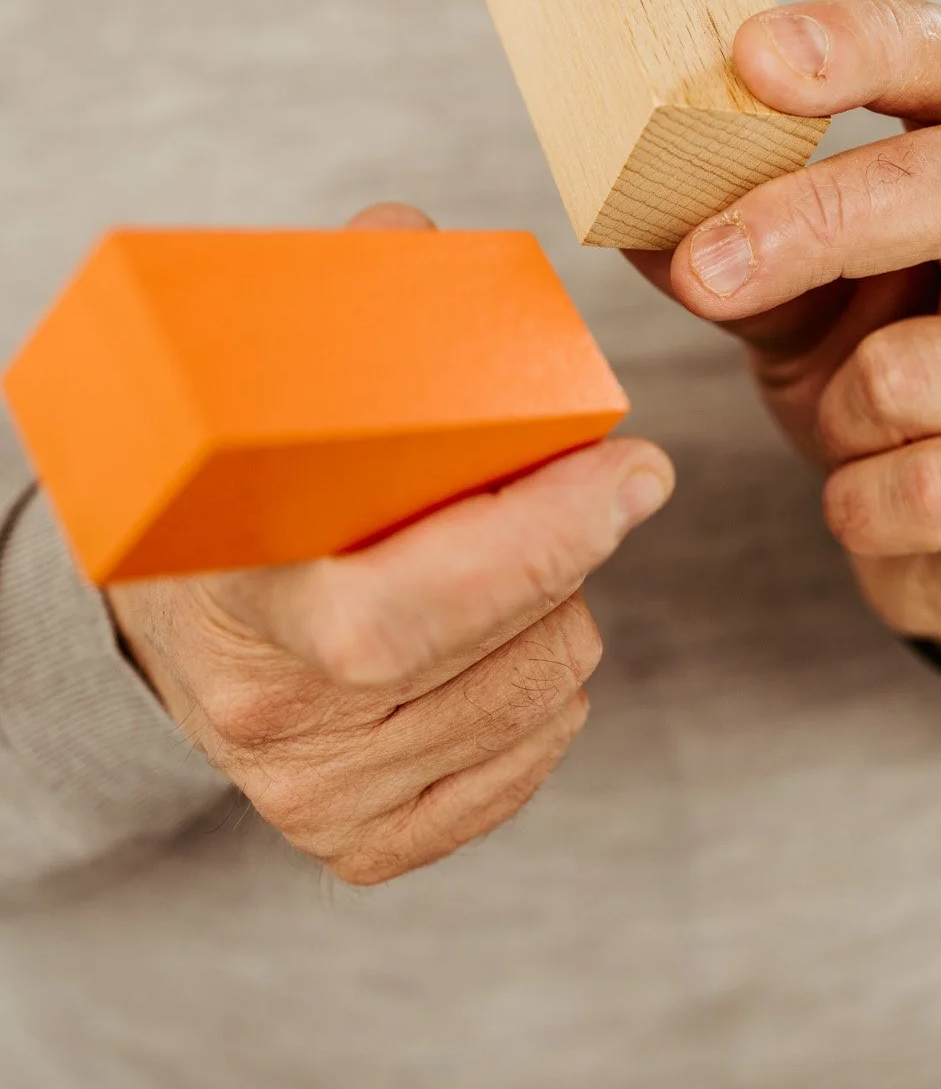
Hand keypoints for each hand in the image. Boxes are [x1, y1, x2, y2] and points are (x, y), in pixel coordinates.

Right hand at [107, 205, 673, 883]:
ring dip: (558, 619)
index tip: (636, 470)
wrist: (156, 634)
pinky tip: (493, 648)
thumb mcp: (249, 401)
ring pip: (547, 697)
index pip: (412, 608)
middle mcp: (279, 722)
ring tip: (495, 569)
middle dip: (569, 553)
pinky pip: (527, 766)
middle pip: (514, 645)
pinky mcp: (363, 844)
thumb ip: (336, 319)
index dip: (542, 538)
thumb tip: (415, 244)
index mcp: (242, 604)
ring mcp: (321, 796)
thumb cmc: (226, 501)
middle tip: (557, 494)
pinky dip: (540, 698)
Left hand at [645, 0, 940, 653]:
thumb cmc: (901, 390)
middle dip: (816, 222)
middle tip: (703, 269)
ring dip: (839, 413)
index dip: (863, 45)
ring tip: (858, 435)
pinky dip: (863, 505)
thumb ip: (738, 245)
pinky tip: (877, 505)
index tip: (752, 56)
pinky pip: (930, 489)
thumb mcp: (812, 301)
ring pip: (921, 371)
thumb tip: (627, 211)